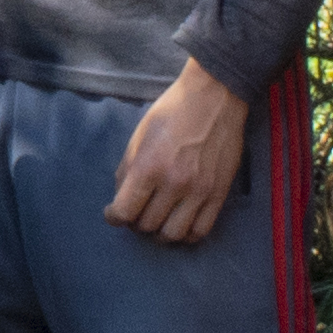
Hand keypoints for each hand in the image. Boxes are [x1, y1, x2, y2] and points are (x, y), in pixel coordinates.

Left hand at [106, 61, 249, 245]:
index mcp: (149, 166)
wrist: (216, 96)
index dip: (114, 217)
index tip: (114, 213)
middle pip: (147, 225)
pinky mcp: (219, 194)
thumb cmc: (174, 110)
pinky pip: (200, 230)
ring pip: (173, 235)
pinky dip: (186, 234)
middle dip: (135, 222)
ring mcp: (199, 191)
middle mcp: (174, 183)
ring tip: (157, 220)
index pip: (124, 212)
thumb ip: (128, 168)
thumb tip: (121, 197)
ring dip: (159, 233)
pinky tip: (179, 223)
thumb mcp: (140, 135)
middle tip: (136, 212)